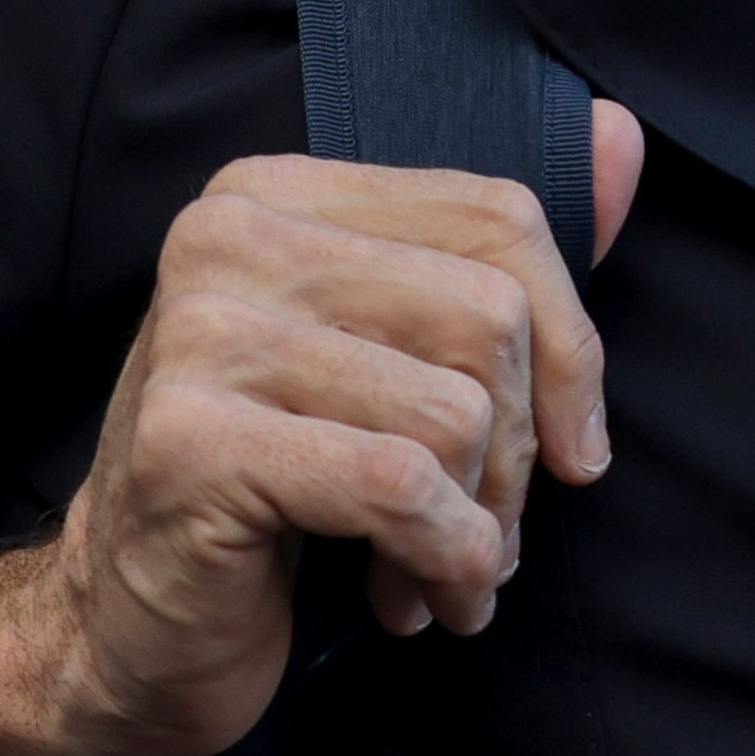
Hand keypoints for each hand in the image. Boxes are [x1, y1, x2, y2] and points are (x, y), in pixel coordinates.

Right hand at [0, 106, 643, 755]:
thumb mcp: (394, 354)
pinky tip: (413, 598)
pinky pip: (401, 489)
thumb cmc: (279, 481)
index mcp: (279, 194)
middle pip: (488, 317)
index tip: (574, 447)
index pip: (498, 219)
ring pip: (454, 413)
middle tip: (482, 526)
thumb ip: (502, 254)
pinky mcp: (194, 440)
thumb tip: (620, 135)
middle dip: (518, 453)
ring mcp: (202, 333)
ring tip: (439, 569)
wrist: (134, 620)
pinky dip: (440, 562)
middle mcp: (230, 239)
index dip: (568, 349)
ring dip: (477, 527)